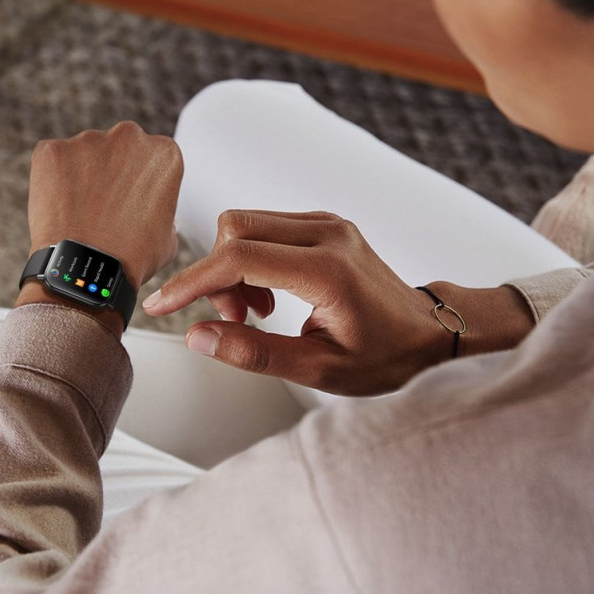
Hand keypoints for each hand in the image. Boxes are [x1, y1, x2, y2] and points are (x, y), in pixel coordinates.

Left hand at [18, 122, 183, 320]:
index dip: (141, 181)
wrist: (87, 272)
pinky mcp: (52, 150)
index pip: (153, 158)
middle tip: (106, 206)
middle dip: (113, 171)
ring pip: (85, 153)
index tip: (133, 200)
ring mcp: (87, 140)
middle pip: (120, 148)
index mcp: (164, 153)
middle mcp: (128, 136)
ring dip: (83, 175)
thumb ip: (163, 210)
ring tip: (80, 212)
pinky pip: (52, 161)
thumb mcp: (169, 237)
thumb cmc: (131, 258)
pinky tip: (60, 208)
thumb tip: (150, 210)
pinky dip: (53, 180)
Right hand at [144, 210, 534, 395]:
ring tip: (257, 312)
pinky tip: (269, 294)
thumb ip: (254, 353)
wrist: (430, 331)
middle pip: (236, 229)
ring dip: (232, 267)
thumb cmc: (386, 356)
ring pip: (246, 224)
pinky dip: (250, 259)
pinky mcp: (322, 223)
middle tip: (236, 319)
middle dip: (215, 275)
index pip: (239, 258)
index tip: (163, 304)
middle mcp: (327, 233)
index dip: (192, 281)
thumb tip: (198, 336)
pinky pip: (264, 228)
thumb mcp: (320, 370)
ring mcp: (326, 223)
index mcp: (328, 270)